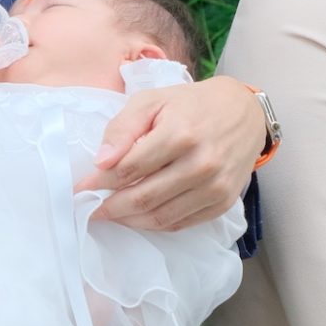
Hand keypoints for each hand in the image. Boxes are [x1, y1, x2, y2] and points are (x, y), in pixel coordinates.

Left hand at [78, 75, 265, 229]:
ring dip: (129, 220)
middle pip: (143, 197)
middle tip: (91, 209)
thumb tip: (101, 162)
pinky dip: (154, 224)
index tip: (81, 186)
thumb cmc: (192, 104)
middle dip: (111, 207)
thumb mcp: (153, 100)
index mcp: (180, 134)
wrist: (244, 113)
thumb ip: (123, 127)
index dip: (100, 181)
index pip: (130, 168)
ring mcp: (215, 187)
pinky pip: (181, 224)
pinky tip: (139, 216)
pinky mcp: (223, 202)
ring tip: (111, 214)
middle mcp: (201, 164)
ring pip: (160, 217)